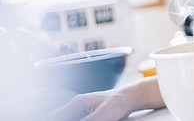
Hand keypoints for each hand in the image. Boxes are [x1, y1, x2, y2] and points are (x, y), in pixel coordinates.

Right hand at [46, 77, 164, 120]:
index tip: (40, 120)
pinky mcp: (87, 115)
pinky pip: (75, 119)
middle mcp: (77, 106)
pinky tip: (78, 120)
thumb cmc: (119, 103)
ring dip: (63, 118)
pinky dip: (72, 120)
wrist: (130, 98)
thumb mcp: (103, 115)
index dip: (48, 119)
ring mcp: (81, 111)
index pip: (55, 116)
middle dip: (54, 118)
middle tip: (46, 119)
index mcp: (77, 103)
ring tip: (64, 117)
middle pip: (59, 117)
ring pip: (67, 118)